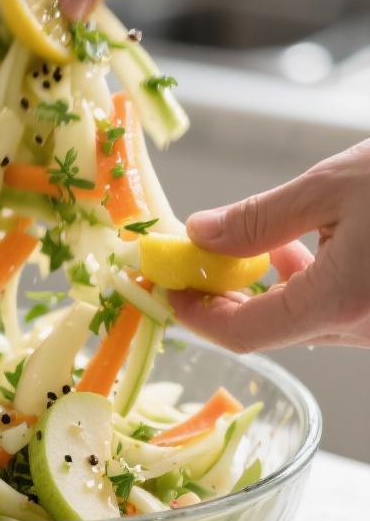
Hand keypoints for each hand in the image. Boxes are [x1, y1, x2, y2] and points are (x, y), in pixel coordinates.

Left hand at [169, 141, 369, 351]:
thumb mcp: (328, 188)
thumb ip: (259, 219)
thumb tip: (201, 234)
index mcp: (337, 303)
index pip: (244, 332)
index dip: (197, 314)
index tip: (170, 287)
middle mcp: (357, 328)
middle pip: (267, 330)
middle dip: (221, 298)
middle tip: (190, 262)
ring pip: (296, 322)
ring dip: (258, 291)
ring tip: (233, 250)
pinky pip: (327, 311)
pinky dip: (298, 287)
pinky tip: (287, 249)